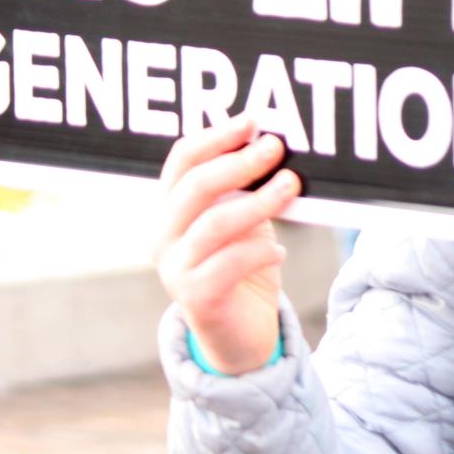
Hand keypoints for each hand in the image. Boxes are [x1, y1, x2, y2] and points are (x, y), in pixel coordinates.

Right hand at [154, 115, 300, 374]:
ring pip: (215, 223)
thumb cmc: (244, 265)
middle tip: (276, 148)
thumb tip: (270, 142)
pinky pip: (230, 263)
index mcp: (169, 209)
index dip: (215, 137)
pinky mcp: (197, 298)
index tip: (253, 121)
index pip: (181, 161)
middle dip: (238, 162)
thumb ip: (246, 187)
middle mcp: (163, 236)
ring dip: (258, 200)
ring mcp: (175, 269)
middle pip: (195, 186)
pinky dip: (260, 251)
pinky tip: (280, 251)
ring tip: (290, 186)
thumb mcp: (245, 218)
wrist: (243, 332)